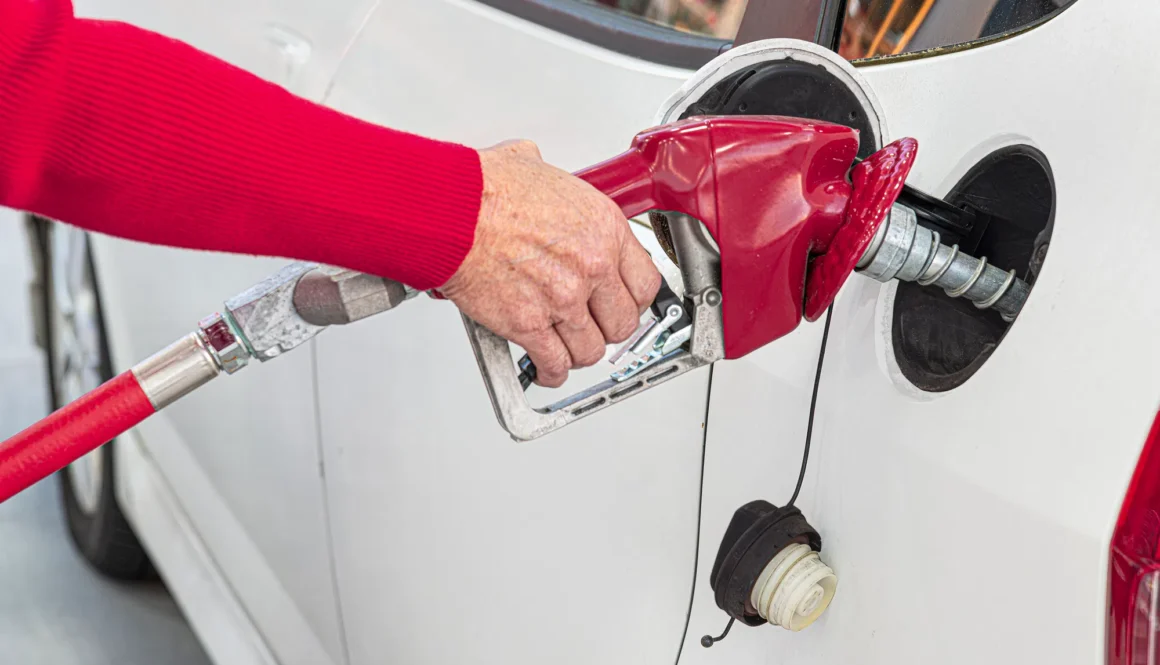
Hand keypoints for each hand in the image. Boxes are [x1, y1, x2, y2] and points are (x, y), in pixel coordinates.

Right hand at [439, 140, 660, 387]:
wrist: (451, 212)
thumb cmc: (485, 189)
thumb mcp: (540, 170)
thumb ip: (557, 191)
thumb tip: (546, 186)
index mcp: (604, 230)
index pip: (645, 283)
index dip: (634, 300)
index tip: (624, 304)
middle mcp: (591, 267)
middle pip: (622, 322)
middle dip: (608, 329)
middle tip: (594, 327)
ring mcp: (563, 300)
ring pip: (590, 350)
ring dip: (578, 352)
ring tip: (567, 348)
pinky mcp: (530, 325)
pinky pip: (554, 363)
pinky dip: (550, 372)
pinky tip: (546, 369)